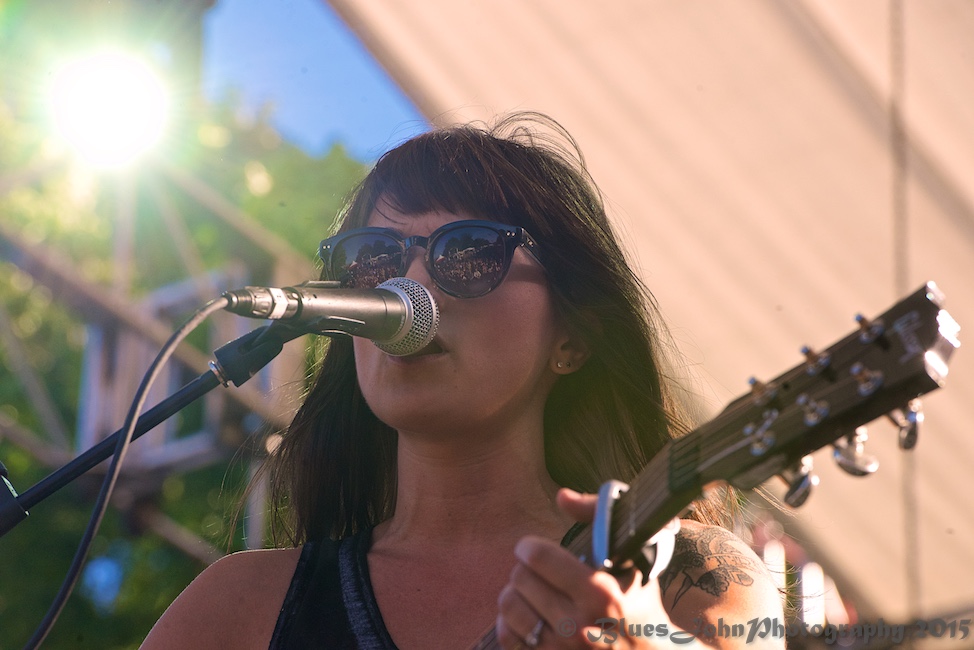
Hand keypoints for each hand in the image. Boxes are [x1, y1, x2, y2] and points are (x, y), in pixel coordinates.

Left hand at [496, 488, 683, 648]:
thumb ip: (599, 517)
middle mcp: (578, 625)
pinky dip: (511, 622)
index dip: (528, 546)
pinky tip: (528, 614)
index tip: (530, 547)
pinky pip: (507, 635)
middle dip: (525, 569)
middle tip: (535, 570)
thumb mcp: (633, 557)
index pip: (540, 557)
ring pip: (509, 606)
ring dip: (515, 593)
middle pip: (521, 579)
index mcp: (600, 593)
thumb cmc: (640, 600)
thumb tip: (561, 496)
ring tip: (530, 590)